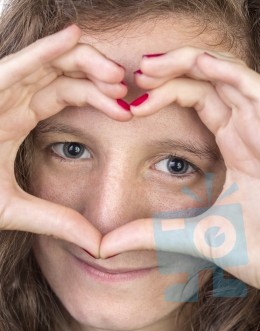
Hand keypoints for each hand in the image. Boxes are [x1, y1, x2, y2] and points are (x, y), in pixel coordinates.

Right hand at [0, 24, 131, 255]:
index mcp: (19, 119)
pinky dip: (45, 51)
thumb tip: (99, 246)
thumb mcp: (17, 211)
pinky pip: (18, 66)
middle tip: (129, 88)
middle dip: (98, 77)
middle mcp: (10, 100)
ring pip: (47, 64)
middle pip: (63, 75)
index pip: (66, 97)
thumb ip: (57, 222)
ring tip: (115, 75)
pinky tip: (74, 38)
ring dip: (83, 63)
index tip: (129, 113)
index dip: (99, 99)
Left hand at [100, 47, 259, 291]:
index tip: (128, 106)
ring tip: (146, 68)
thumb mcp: (193, 234)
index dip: (163, 94)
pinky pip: (249, 84)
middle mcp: (245, 129)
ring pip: (222, 73)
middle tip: (133, 75)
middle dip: (169, 70)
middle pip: (206, 79)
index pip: (196, 101)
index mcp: (231, 146)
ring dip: (186, 63)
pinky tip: (193, 63)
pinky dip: (223, 69)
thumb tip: (104, 245)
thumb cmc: (257, 250)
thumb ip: (150, 234)